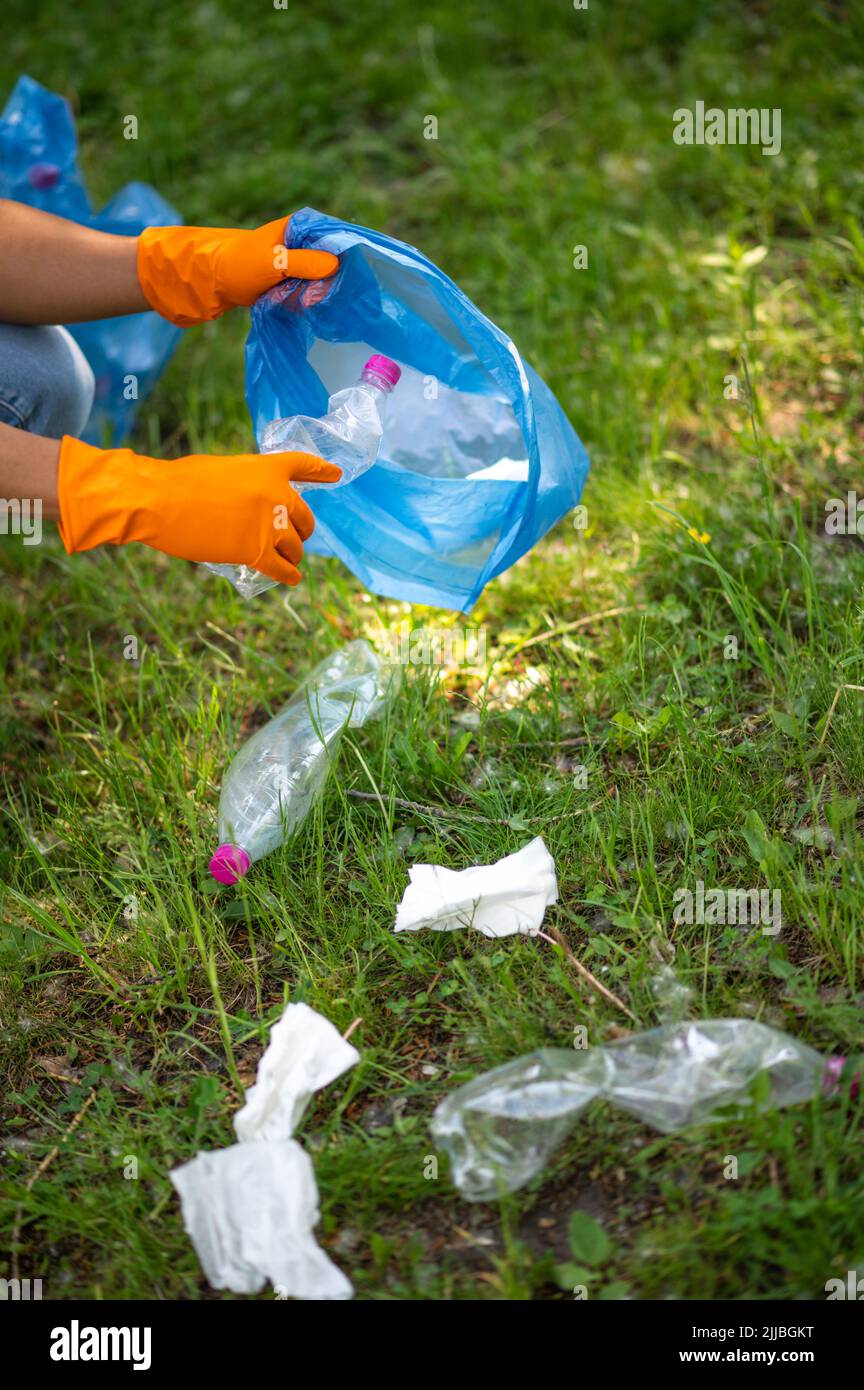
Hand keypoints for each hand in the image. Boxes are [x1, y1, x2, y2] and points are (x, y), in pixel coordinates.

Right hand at [57, 437, 340, 584]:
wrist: (160, 500)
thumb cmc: (178, 482)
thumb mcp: (221, 470)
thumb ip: (244, 484)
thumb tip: (249, 506)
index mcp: (266, 468)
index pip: (302, 465)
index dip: (321, 470)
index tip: (336, 474)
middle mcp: (276, 495)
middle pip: (304, 516)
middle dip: (302, 528)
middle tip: (296, 536)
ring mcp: (269, 524)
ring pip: (295, 546)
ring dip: (293, 553)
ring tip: (288, 560)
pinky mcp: (256, 551)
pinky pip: (282, 568)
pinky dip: (288, 574)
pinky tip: (291, 578)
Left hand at [136, 216, 338, 326]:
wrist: (213, 280)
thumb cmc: (240, 265)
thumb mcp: (274, 263)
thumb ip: (305, 263)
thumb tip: (335, 266)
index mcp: (301, 226)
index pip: (337, 236)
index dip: (345, 256)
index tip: (343, 277)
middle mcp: (303, 241)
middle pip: (333, 262)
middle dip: (324, 282)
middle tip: (306, 294)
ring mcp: (298, 261)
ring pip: (322, 281)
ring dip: (311, 294)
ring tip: (290, 297)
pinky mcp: (292, 279)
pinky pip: (308, 291)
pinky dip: (303, 300)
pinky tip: (288, 302)